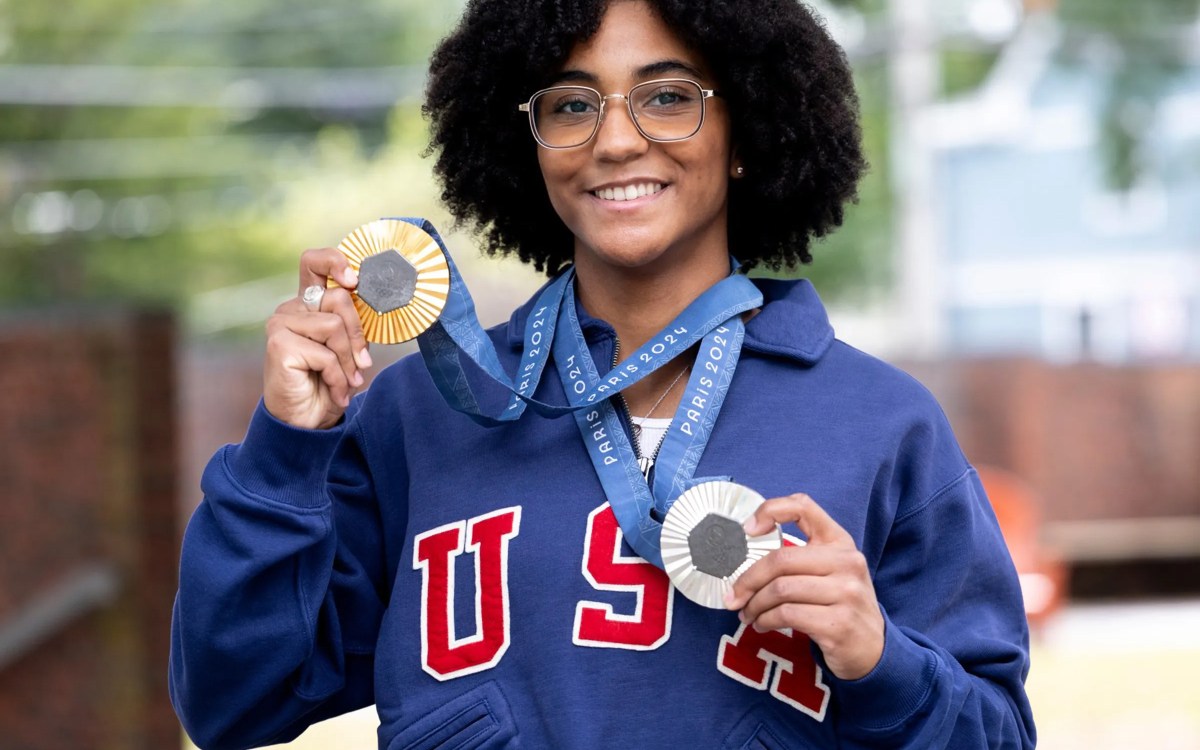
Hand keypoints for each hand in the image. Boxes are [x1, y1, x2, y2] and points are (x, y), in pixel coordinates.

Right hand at [263, 247, 372, 429]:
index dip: (334, 261)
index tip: (354, 279)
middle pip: (339, 298)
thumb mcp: (348, 349)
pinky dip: (337, 376)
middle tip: (361, 365)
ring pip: (335, 326)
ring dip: (348, 361)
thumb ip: (353, 324)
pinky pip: (326, 353)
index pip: (314, 263)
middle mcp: (291, 308)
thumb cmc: (328, 383)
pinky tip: (334, 391)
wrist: (307, 421)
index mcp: (308, 304)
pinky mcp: (278, 344)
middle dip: (358, 336)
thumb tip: (372, 299)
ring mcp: (280, 324)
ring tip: (345, 381)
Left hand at [726, 493, 884, 680]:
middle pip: (781, 560)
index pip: (803, 507)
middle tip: (734, 597)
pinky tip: (763, 624)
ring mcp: (846, 593)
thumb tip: (745, 557)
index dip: (771, 510)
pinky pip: (787, 615)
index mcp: (840, 542)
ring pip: (781, 590)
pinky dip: (766, 620)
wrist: (873, 648)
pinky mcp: (839, 623)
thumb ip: (798, 557)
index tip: (747, 529)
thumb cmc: (839, 604)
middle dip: (748, 580)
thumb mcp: (830, 571)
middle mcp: (847, 562)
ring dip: (755, 605)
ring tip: (748, 615)